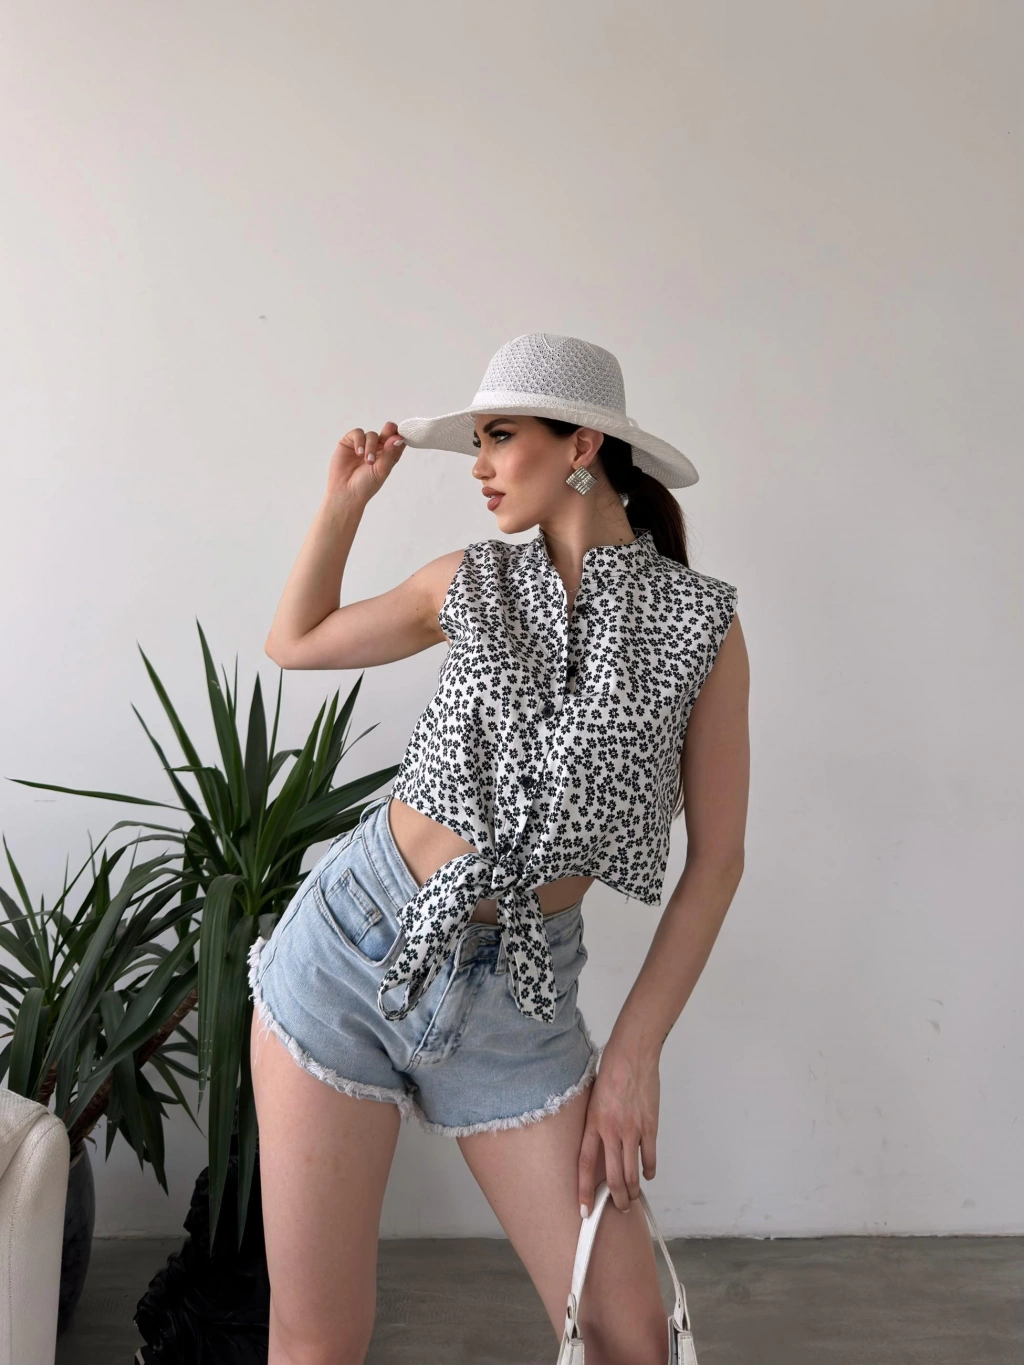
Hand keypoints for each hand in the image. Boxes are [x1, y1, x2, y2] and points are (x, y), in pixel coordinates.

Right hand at [327, 421, 405, 501]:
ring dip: (370, 446)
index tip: (402, 435)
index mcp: (388, 455)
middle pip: (386, 433)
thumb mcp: (381, 470)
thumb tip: (398, 438)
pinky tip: (358, 453)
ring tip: (367, 460)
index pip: (397, 442)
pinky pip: (357, 434)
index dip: (400, 436)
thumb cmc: (366, 485)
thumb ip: (389, 454)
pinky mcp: (350, 442)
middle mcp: (377, 448)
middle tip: (390, 428)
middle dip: (389, 430)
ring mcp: (364, 444)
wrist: (346, 492)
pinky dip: (359, 441)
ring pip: (372, 435)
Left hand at [578, 1039, 659, 1214]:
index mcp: (593, 1124)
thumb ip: (594, 1122)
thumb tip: (597, 1142)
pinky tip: (647, 1175)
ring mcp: (632, 1130)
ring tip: (632, 1197)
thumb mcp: (592, 1098)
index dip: (584, 1190)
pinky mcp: (650, 1125)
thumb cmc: (610, 1070)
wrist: (632, 1054)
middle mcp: (612, 1131)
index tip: (584, 1209)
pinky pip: (649, 1156)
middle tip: (618, 1208)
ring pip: (632, 1172)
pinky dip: (649, 1169)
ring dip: (633, 1189)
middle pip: (613, 1176)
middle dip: (616, 1198)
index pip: (585, 1165)